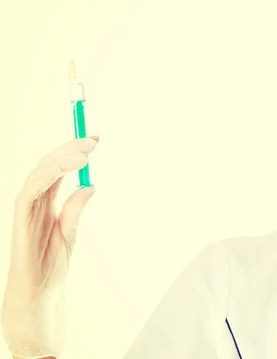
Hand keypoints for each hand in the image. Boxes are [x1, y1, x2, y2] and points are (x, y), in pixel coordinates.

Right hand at [1, 136, 98, 358]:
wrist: (40, 296)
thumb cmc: (51, 267)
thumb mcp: (70, 232)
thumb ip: (75, 209)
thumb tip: (90, 185)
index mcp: (47, 203)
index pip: (59, 170)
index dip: (74, 152)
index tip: (95, 140)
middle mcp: (35, 202)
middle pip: (49, 165)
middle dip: (70, 149)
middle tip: (93, 140)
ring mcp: (26, 210)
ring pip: (40, 173)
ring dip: (62, 158)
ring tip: (86, 152)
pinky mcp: (21, 220)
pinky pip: (30, 191)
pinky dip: (47, 176)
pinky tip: (67, 168)